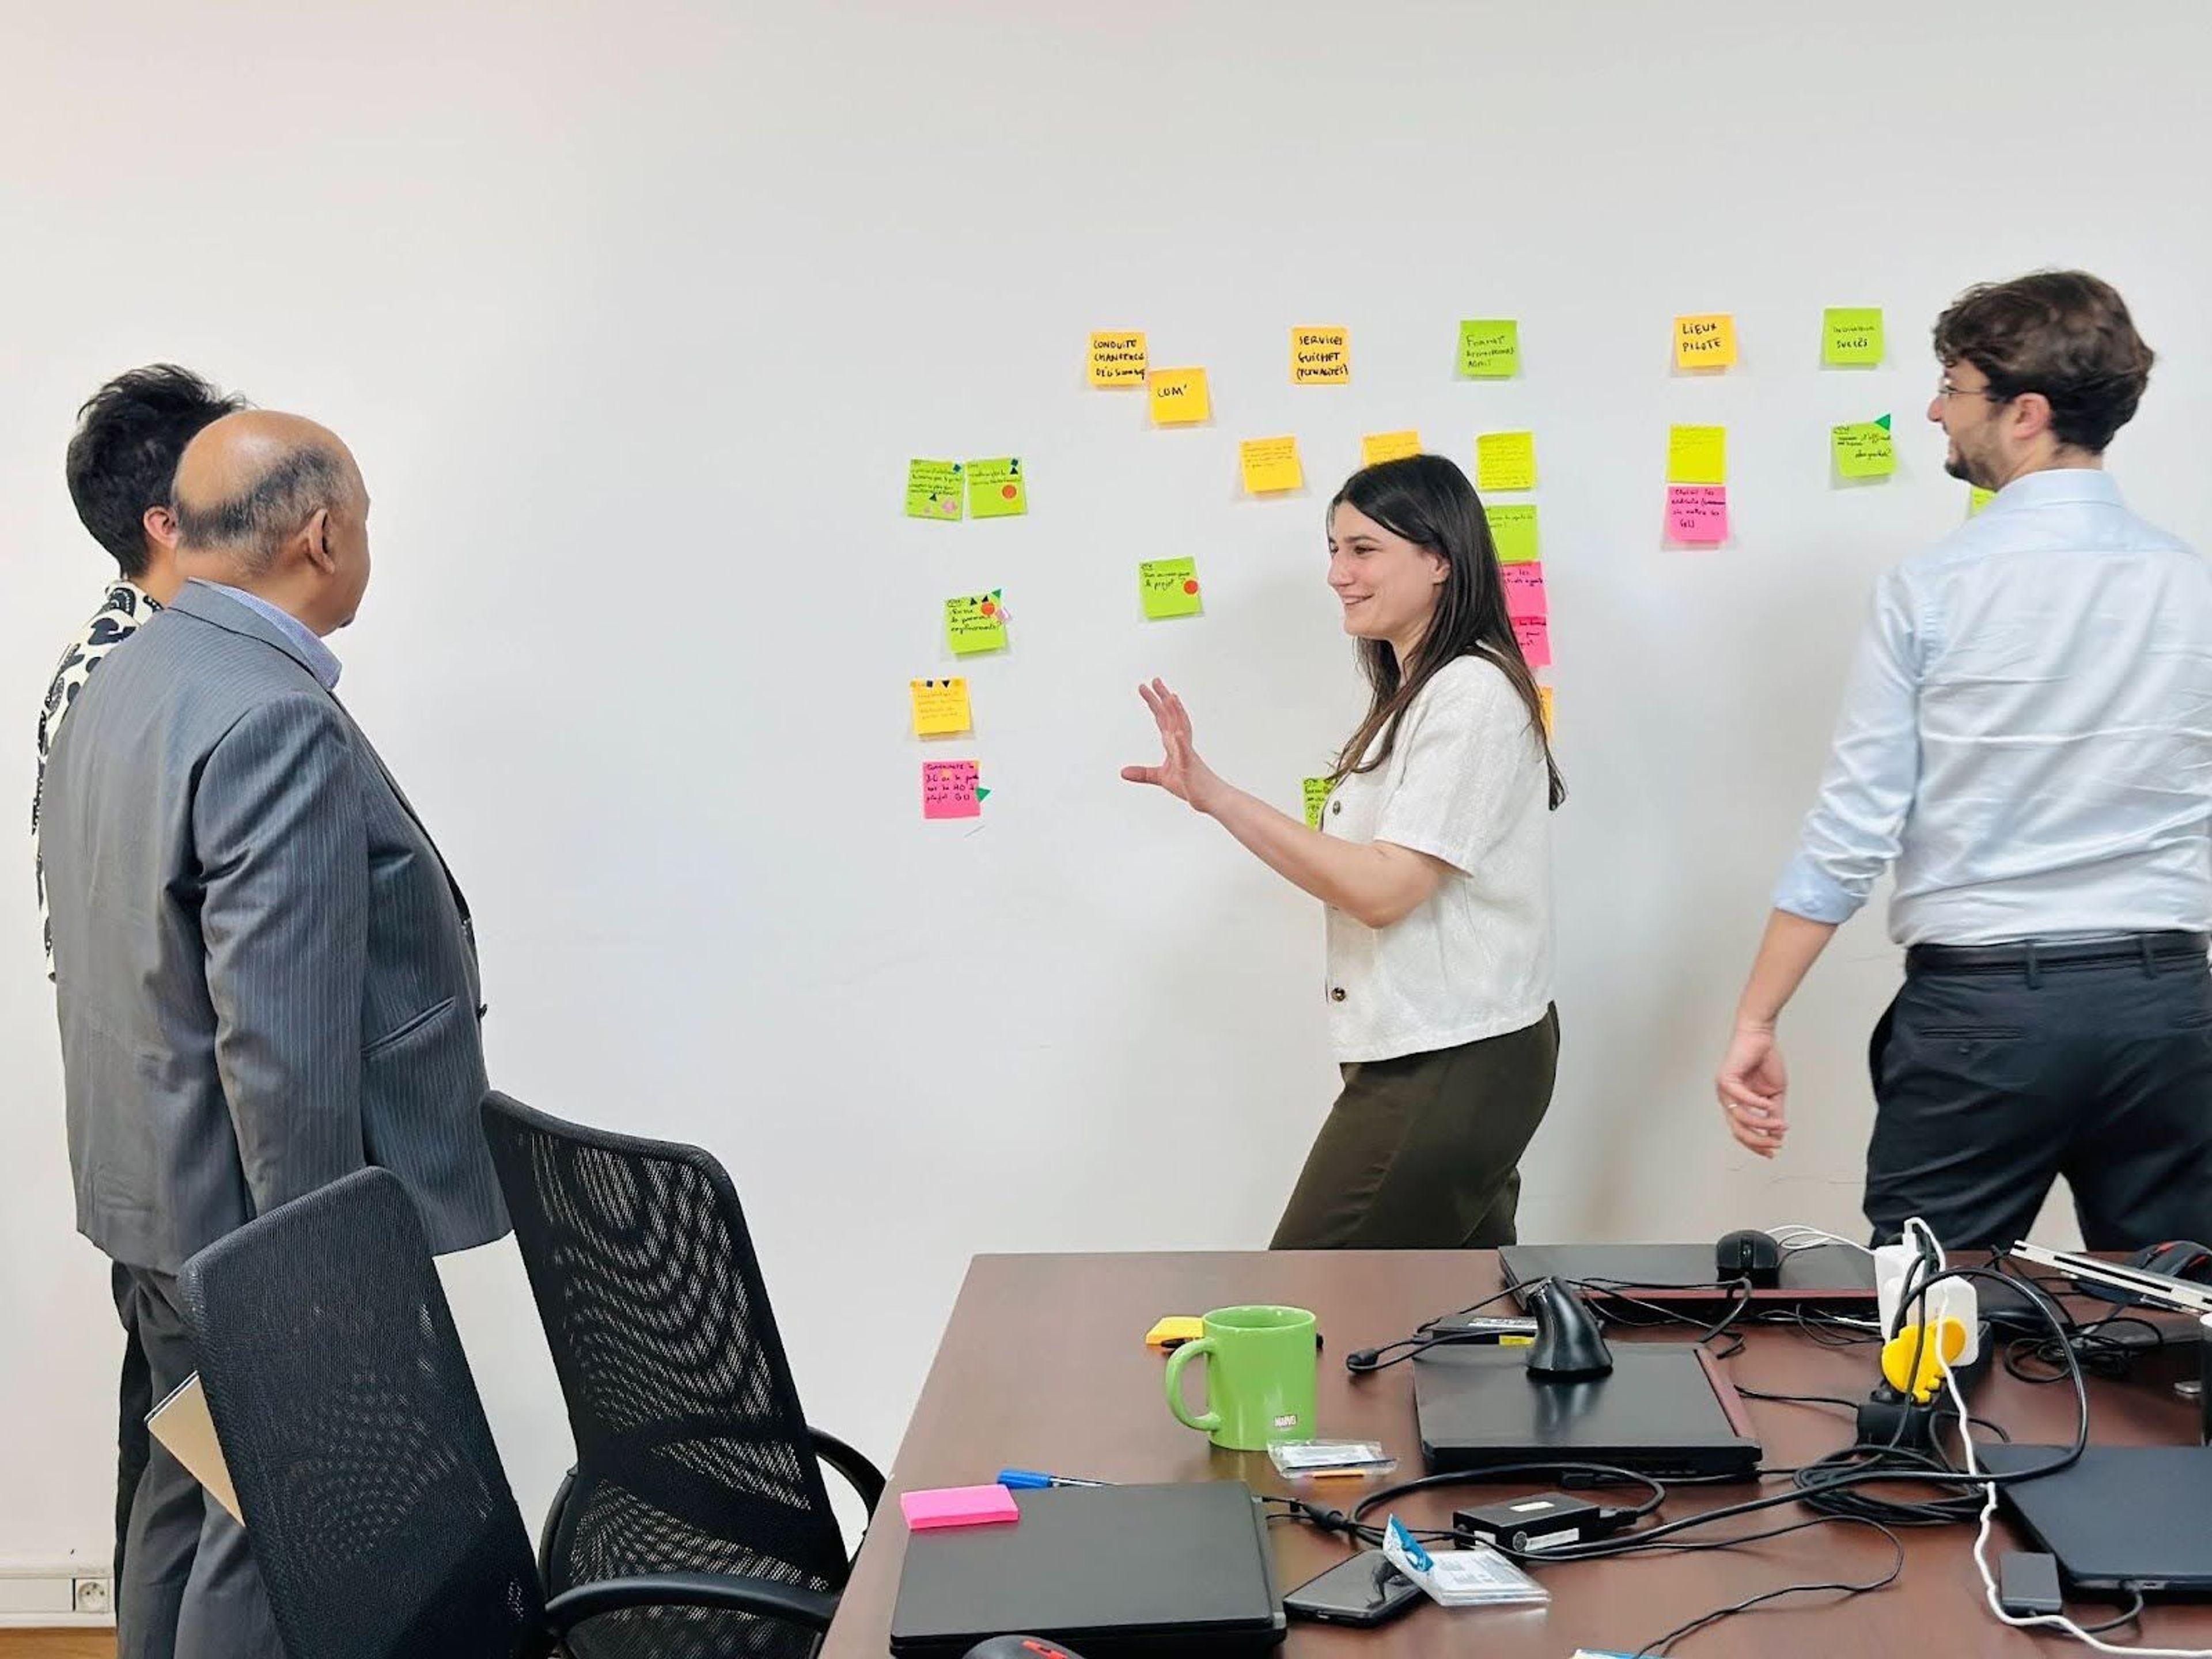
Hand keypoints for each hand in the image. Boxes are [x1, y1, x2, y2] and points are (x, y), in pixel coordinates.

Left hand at [1120, 679, 1225, 813]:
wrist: (1210, 798)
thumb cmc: (1190, 785)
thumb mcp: (1161, 778)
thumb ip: (1143, 773)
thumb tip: (1123, 772)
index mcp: (1173, 744)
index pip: (1163, 719)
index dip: (1154, 703)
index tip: (1146, 687)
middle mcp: (1181, 743)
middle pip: (1172, 717)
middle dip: (1163, 698)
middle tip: (1154, 680)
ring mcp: (1187, 753)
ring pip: (1181, 729)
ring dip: (1176, 713)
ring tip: (1170, 697)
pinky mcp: (1191, 767)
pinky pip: (1186, 754)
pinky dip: (1181, 744)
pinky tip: (1176, 734)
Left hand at [1716, 1023, 1788, 1157]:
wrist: (1761, 1036)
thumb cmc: (1765, 1060)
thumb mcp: (1774, 1092)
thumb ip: (1774, 1112)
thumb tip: (1777, 1133)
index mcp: (1738, 1103)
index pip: (1742, 1131)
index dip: (1756, 1144)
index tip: (1773, 1152)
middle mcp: (1728, 1099)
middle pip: (1738, 1129)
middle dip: (1758, 1141)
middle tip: (1775, 1144)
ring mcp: (1724, 1089)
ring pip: (1740, 1117)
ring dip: (1762, 1123)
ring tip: (1779, 1124)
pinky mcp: (1725, 1078)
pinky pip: (1740, 1097)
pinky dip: (1755, 1104)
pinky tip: (1768, 1105)